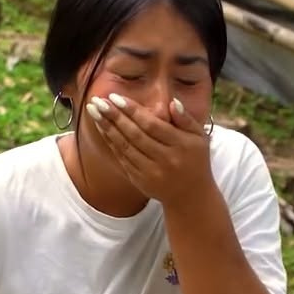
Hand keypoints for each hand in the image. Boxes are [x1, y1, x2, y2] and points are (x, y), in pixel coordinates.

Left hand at [87, 94, 212, 209]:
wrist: (190, 196)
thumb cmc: (195, 160)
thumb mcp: (199, 137)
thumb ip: (186, 119)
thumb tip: (172, 103)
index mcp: (181, 145)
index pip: (152, 125)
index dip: (133, 111)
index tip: (115, 97)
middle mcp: (166, 159)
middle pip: (135, 135)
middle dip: (114, 117)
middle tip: (98, 101)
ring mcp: (151, 172)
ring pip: (126, 147)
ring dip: (108, 128)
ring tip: (94, 111)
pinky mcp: (140, 180)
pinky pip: (122, 159)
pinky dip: (111, 143)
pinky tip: (102, 129)